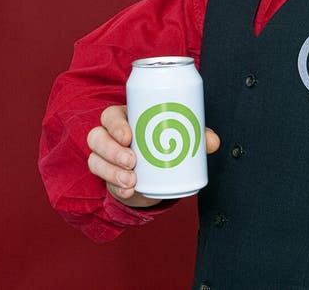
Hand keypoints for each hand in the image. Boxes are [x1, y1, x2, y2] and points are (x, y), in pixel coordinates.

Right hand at [87, 105, 220, 206]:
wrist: (157, 172)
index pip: (110, 116)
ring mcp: (106, 158)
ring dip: (112, 171)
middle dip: (112, 150)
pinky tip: (128, 191)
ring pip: (95, 160)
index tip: (129, 136)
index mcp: (126, 118)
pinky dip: (115, 188)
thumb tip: (213, 142)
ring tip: (132, 180)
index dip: (115, 125)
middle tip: (133, 161)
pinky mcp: (108, 178)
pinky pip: (104, 181)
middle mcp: (110, 136)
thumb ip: (195, 136)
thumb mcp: (179, 136)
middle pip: (97, 137)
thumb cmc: (165, 143)